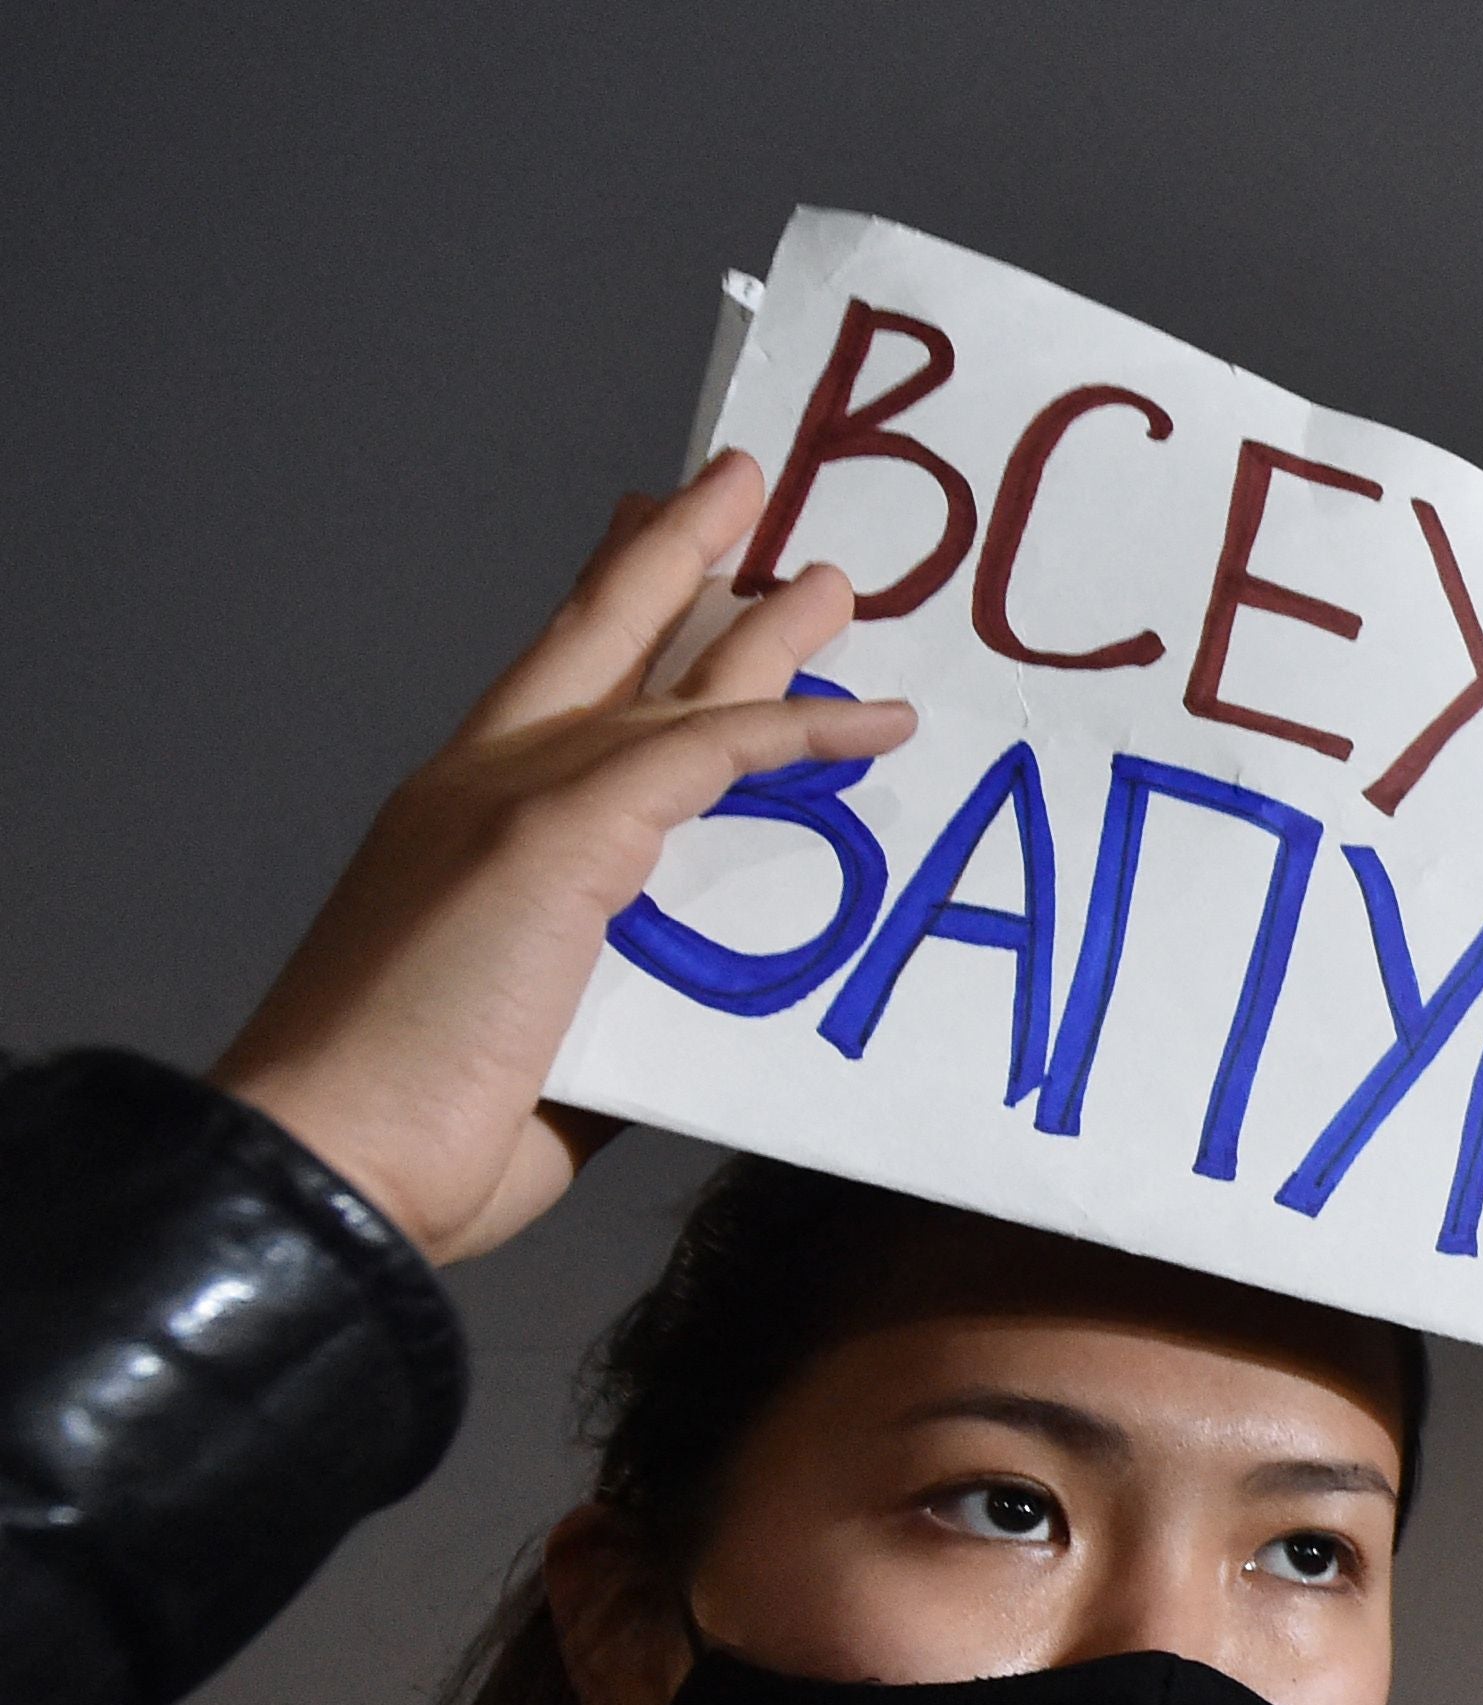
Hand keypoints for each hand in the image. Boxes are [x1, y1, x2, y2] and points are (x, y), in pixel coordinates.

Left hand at [211, 453, 913, 1263]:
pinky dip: (782, 887)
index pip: (622, 627)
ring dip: (767, 747)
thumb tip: (808, 728)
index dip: (691, 552)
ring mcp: (583, 914)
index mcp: (512, 760)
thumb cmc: (434, 988)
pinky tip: (825, 873)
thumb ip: (677, 766)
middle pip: (658, 692)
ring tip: (828, 688)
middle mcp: (547, 819)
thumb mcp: (554, 840)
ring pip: (696, 803)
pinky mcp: (621, 1009)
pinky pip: (723, 927)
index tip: (759, 486)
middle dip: (731, 616)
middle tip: (812, 562)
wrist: (371, 1158)